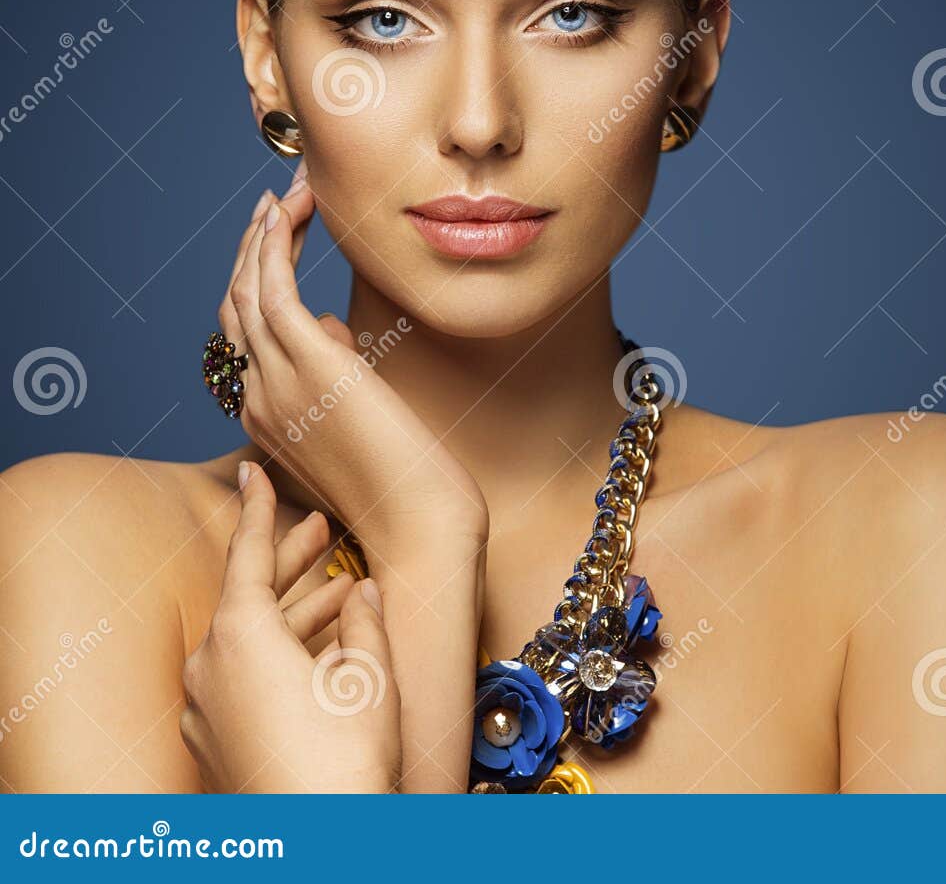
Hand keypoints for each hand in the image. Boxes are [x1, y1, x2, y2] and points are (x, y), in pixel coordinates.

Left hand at [180, 462, 400, 792]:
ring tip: (344, 590)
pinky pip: (244, 677)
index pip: (244, 553)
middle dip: (289, 561)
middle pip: (249, 595)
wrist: (315, 844)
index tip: (252, 471)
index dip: (257, 510)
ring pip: (250, 638)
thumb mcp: (368, 675)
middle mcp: (209, 666)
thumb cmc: (341, 760)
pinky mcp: (215, 741)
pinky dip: (280, 653)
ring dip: (295, 612)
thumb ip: (366, 621)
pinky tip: (324, 650)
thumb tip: (367, 593)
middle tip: (321, 527)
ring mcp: (206, 709)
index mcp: (239, 635)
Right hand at [219, 163, 487, 554]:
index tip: (279, 240)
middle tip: (276, 203)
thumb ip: (336, 378)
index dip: (255, 282)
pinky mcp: (310, 366)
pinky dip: (272, 243)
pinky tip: (287, 210)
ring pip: (246, 290)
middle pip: (235, 307)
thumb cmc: (408, 486)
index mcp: (265, 416)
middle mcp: (256, 399)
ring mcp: (276, 383)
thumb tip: (334, 330)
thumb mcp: (360, 423)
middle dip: (252, 248)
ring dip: (263, 234)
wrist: (421, 529)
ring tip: (288, 192)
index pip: (244, 337)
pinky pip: (271, 288)